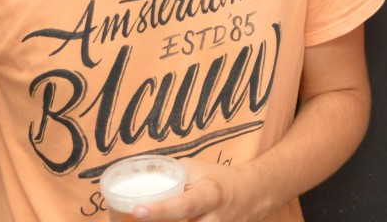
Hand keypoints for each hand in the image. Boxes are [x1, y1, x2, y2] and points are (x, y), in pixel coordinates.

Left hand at [131, 157, 257, 221]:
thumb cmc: (217, 180)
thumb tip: (137, 183)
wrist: (250, 194)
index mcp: (210, 195)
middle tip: (136, 220)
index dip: (161, 211)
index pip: (184, 205)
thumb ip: (169, 176)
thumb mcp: (196, 169)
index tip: (138, 211)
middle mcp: (215, 220)